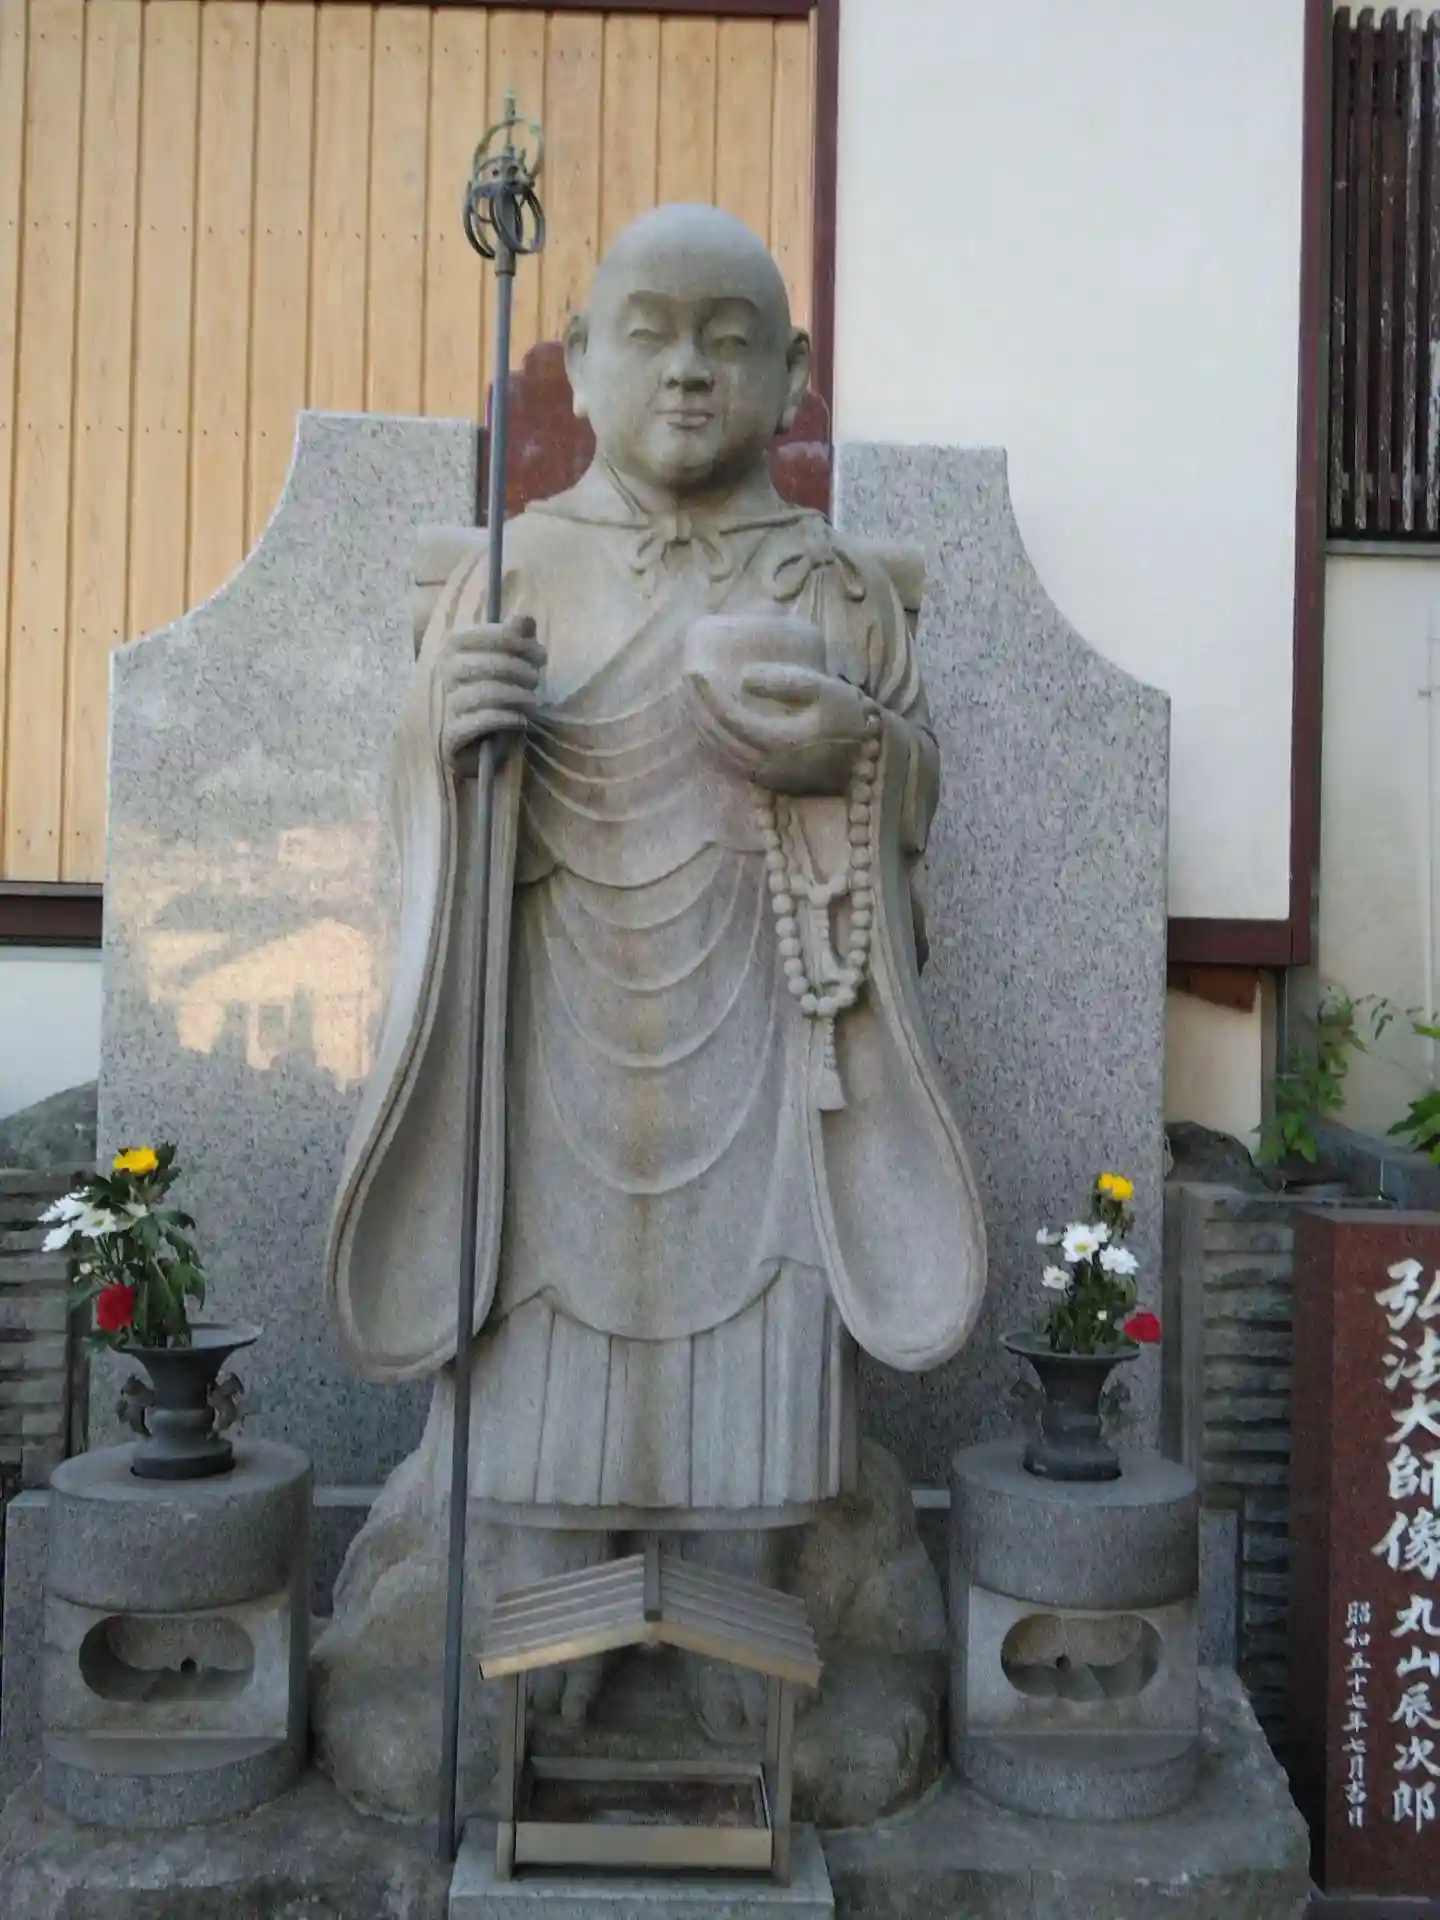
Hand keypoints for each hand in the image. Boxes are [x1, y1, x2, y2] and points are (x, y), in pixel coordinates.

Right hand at [436, 616, 545, 768]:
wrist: (471, 746)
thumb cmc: (490, 699)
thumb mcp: (504, 666)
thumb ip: (513, 640)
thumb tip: (526, 619)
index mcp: (452, 651)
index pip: (477, 636)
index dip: (511, 640)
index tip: (539, 653)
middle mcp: (443, 676)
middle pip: (482, 664)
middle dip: (517, 670)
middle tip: (537, 679)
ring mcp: (444, 706)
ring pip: (482, 693)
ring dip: (515, 695)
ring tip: (532, 700)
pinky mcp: (450, 736)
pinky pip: (479, 722)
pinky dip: (505, 718)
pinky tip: (521, 720)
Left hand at [684, 660, 871, 794]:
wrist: (872, 762)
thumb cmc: (851, 719)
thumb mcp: (827, 690)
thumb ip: (786, 681)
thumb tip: (743, 677)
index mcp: (779, 742)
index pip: (730, 719)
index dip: (708, 695)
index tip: (694, 670)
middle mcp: (767, 765)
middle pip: (719, 737)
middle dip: (699, 708)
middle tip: (688, 678)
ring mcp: (767, 777)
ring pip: (722, 751)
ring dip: (704, 725)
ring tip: (694, 696)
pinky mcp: (771, 781)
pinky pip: (732, 759)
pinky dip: (717, 739)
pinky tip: (712, 720)